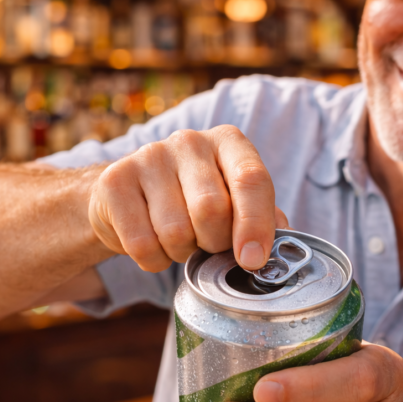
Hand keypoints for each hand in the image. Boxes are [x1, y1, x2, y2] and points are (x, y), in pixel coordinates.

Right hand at [88, 125, 288, 271]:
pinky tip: (153, 242)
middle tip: (207, 243)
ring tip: (178, 240)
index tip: (252, 260)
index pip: (251, 179)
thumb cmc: (193, 202)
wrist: (129, 199)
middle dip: (213, 243)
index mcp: (228, 142)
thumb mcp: (235, 203)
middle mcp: (189, 141)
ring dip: (181, 253)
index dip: (255, 225)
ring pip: (176, 232)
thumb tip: (287, 244)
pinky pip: (143, 244)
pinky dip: (154, 260)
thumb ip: (264, 219)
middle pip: (212, 210)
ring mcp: (149, 156)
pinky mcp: (115, 181)